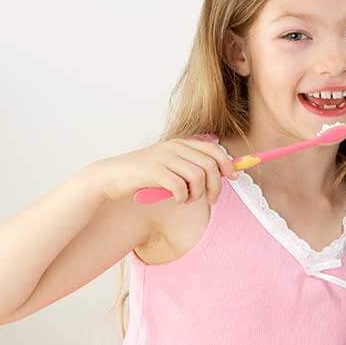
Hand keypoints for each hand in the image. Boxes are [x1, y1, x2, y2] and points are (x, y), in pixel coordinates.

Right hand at [89, 136, 237, 204]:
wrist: (111, 177)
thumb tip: (220, 174)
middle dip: (216, 185)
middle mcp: (174, 147)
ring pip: (198, 177)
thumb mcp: (170, 166)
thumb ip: (191, 166)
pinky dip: (183, 197)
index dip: (228, 164)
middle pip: (210, 165)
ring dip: (198, 194)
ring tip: (188, 199)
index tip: (234, 177)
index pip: (214, 150)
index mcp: (180, 144)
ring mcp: (163, 158)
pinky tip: (177, 200)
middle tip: (212, 200)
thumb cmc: (143, 175)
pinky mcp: (153, 171)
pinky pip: (180, 187)